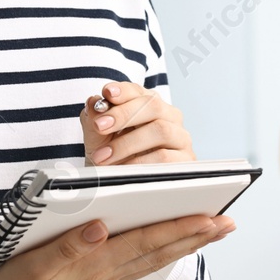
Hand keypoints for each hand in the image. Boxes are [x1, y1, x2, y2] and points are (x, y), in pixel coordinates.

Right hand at [0, 213, 233, 279]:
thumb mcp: (32, 267)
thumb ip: (67, 248)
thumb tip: (101, 227)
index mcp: (95, 265)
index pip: (148, 241)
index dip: (182, 227)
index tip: (215, 217)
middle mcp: (105, 273)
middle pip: (160, 251)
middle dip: (196, 235)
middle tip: (231, 222)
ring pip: (152, 258)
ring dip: (183, 243)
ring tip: (211, 230)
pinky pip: (135, 263)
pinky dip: (158, 252)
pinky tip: (166, 247)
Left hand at [80, 81, 194, 165]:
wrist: (123, 188)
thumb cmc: (113, 158)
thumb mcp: (98, 138)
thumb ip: (94, 118)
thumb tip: (93, 101)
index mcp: (149, 105)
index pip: (139, 91)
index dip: (123, 91)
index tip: (107, 94)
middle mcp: (169, 117)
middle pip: (153, 105)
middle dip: (124, 114)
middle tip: (100, 125)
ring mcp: (180, 137)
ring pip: (160, 130)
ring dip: (128, 143)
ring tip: (104, 156)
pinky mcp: (185, 160)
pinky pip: (165, 157)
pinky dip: (140, 162)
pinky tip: (123, 168)